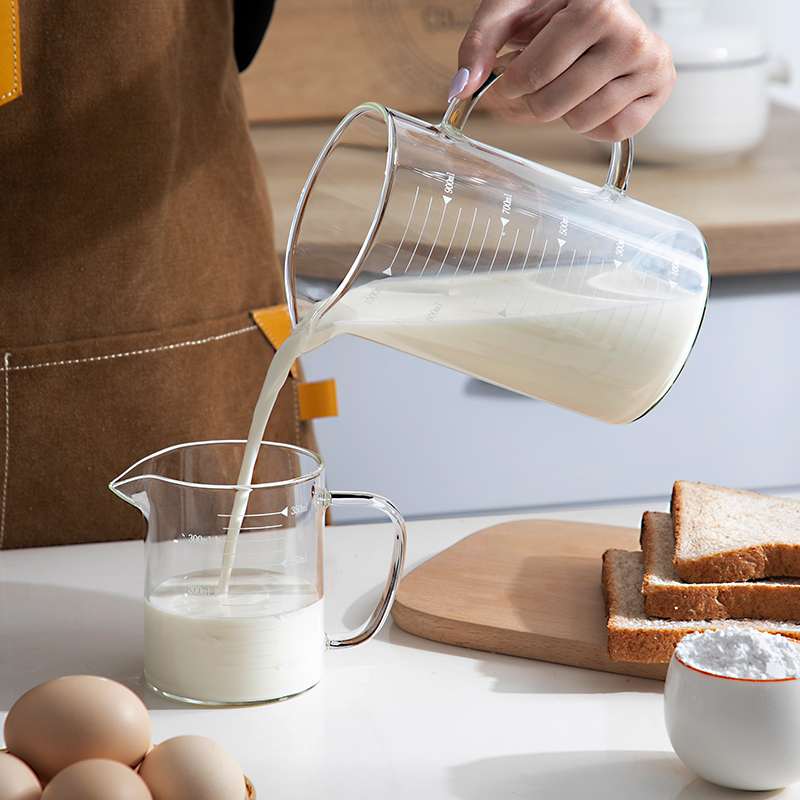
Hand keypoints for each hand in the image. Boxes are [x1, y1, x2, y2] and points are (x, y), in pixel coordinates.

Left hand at [448, 0, 674, 141]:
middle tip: (542, 77)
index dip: (510, 84)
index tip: (509, 75)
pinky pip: (615, 132)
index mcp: (598, 7)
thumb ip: (479, 44)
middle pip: (554, 104)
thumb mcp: (510, 8)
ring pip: (583, 122)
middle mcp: (632, 36)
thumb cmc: (553, 2)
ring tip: (570, 79)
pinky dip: (594, 125)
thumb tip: (460, 89)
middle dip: (535, 98)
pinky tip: (591, 94)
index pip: (534, 76)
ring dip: (564, 110)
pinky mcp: (661, 86)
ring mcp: (652, 63)